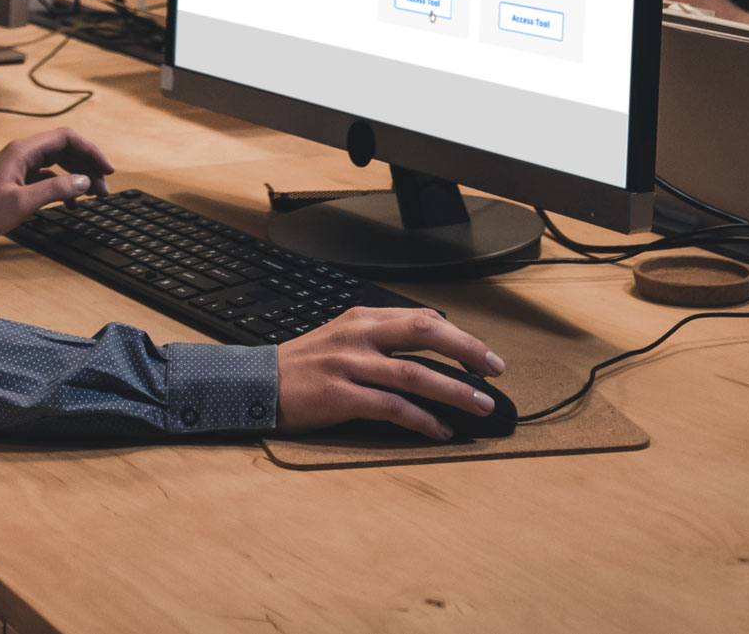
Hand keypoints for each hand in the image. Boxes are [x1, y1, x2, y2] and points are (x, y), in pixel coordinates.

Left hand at [0, 127, 114, 242]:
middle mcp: (24, 153)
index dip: (91, 151)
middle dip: (88, 165)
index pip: (67, 138)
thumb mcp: (22, 202)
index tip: (106, 170)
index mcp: (24, 151)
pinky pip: (49, 176)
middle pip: (66, 149)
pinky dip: (64, 185)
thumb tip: (84, 182)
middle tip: (103, 188)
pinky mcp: (19, 180)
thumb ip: (55, 189)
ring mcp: (21, 166)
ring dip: (78, 175)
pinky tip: (72, 202)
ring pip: (59, 162)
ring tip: (94, 194)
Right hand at [277, 307, 505, 440]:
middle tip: (495, 371)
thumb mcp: (341, 339)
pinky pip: (390, 408)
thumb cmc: (302, 367)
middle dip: (466, 351)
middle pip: (423, 333)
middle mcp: (357, 336)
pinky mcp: (338, 397)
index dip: (459, 337)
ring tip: (480, 406)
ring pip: (413, 374)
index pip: (420, 318)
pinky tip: (440, 430)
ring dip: (453, 391)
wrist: (254, 384)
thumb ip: (380, 339)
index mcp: (361, 319)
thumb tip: (429, 347)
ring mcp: (347, 365)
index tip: (484, 356)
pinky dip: (421, 420)